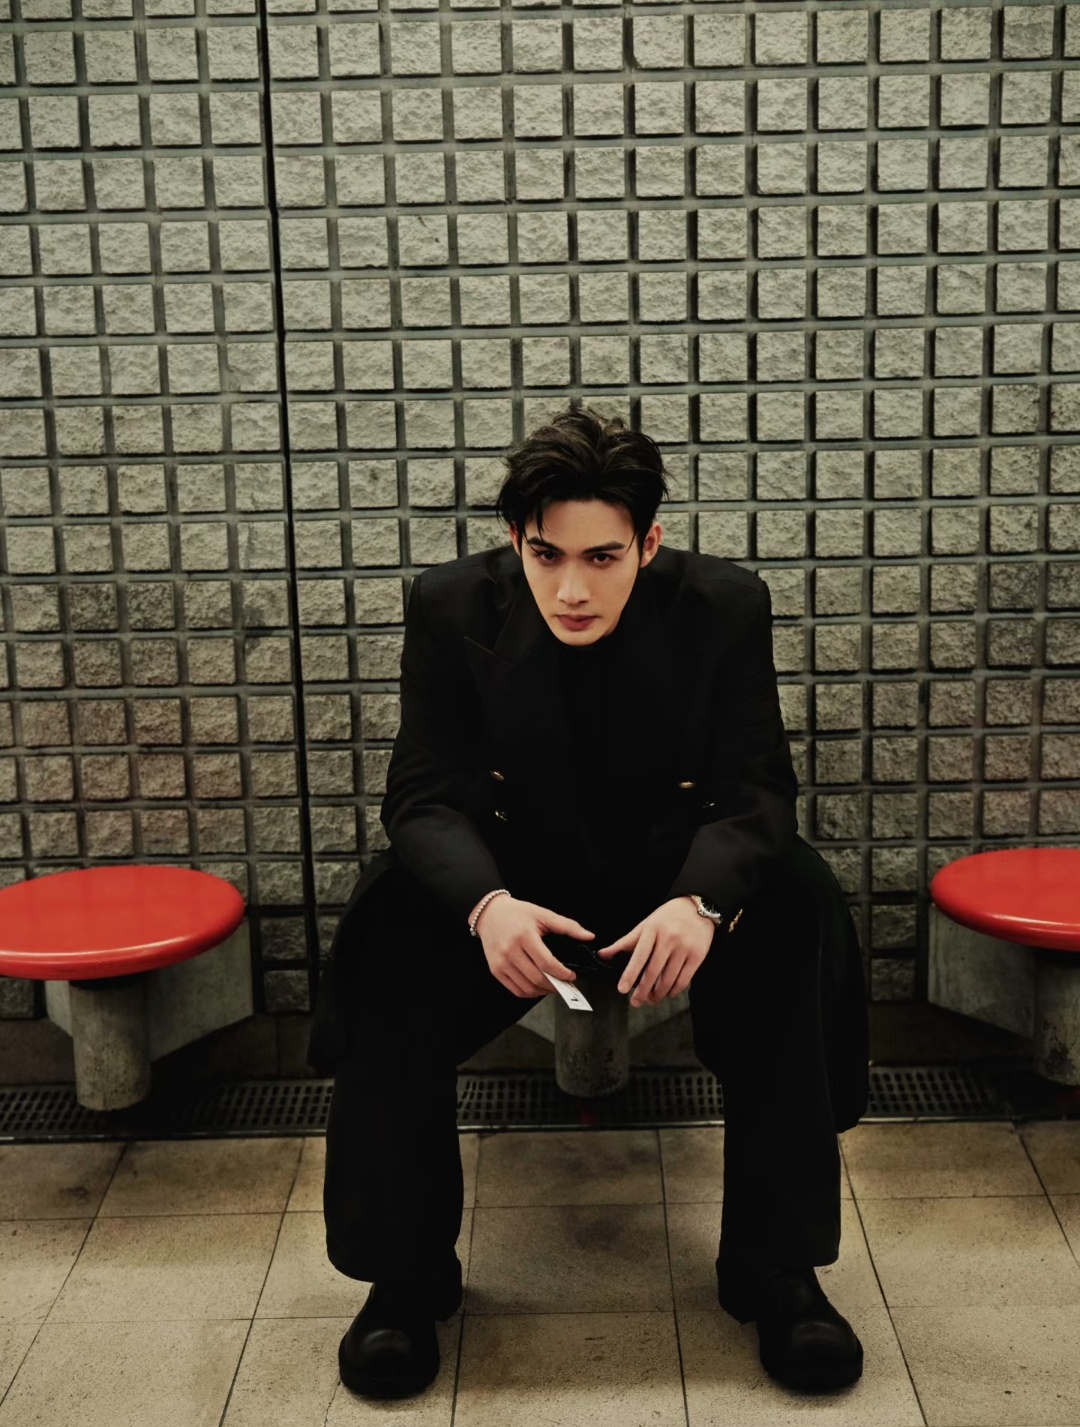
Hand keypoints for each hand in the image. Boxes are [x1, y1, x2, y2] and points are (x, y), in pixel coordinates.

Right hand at [474, 895, 593, 998]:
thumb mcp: (543, 914)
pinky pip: (515, 990)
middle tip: (565, 983)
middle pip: (537, 978)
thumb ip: (567, 926)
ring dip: (543, 991)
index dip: (562, 973)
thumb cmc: (517, 913)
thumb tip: (589, 936)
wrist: (489, 913)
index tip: (571, 975)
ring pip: (527, 988)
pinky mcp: (495, 970)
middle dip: (555, 985)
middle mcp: (510, 951)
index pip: (546, 963)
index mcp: (524, 936)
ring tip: (553, 986)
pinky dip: (529, 993)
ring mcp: (501, 963)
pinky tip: (538, 987)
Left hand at [595, 898, 715, 1006]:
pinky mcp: (698, 956)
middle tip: (635, 1002)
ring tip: (651, 999)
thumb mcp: (645, 925)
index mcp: (653, 930)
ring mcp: (684, 948)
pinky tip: (668, 993)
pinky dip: (674, 990)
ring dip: (658, 994)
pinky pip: (684, 979)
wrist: (696, 907)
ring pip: (669, 979)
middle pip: (654, 971)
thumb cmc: (667, 917)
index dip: (630, 974)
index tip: (622, 989)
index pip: (639, 956)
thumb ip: (625, 942)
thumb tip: (603, 955)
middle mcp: (669, 939)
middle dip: (643, 991)